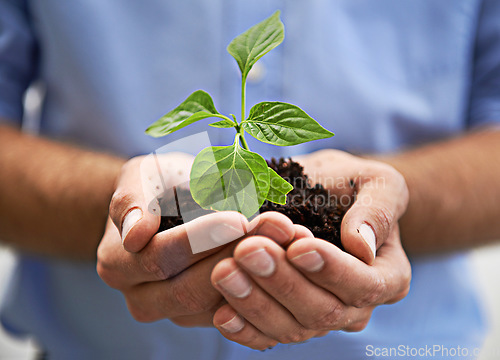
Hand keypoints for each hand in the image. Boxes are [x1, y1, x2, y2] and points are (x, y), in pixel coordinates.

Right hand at [97, 153, 300, 324]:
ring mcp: (174, 312)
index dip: (200, 240)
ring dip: (258, 272)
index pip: (160, 258)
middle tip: (277, 227)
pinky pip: (234, 312)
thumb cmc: (158, 185)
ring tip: (288, 238)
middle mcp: (141, 297)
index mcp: (118, 263)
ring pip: (218, 305)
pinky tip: (288, 255)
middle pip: (190, 289)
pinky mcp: (203, 317)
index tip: (239, 218)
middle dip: (237, 256)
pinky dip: (263, 285)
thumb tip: (136, 234)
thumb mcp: (142, 175)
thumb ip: (133, 198)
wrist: (169, 206)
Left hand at [210, 150, 410, 349]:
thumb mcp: (377, 183)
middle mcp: (354, 306)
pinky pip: (266, 335)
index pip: (364, 284)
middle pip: (321, 309)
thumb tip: (363, 245)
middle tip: (249, 251)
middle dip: (282, 281)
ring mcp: (318, 318)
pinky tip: (222, 313)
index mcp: (386, 276)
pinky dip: (244, 328)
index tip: (299, 247)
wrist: (321, 194)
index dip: (331, 270)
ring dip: (255, 302)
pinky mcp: (285, 320)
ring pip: (290, 326)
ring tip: (226, 271)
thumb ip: (378, 211)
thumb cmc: (351, 186)